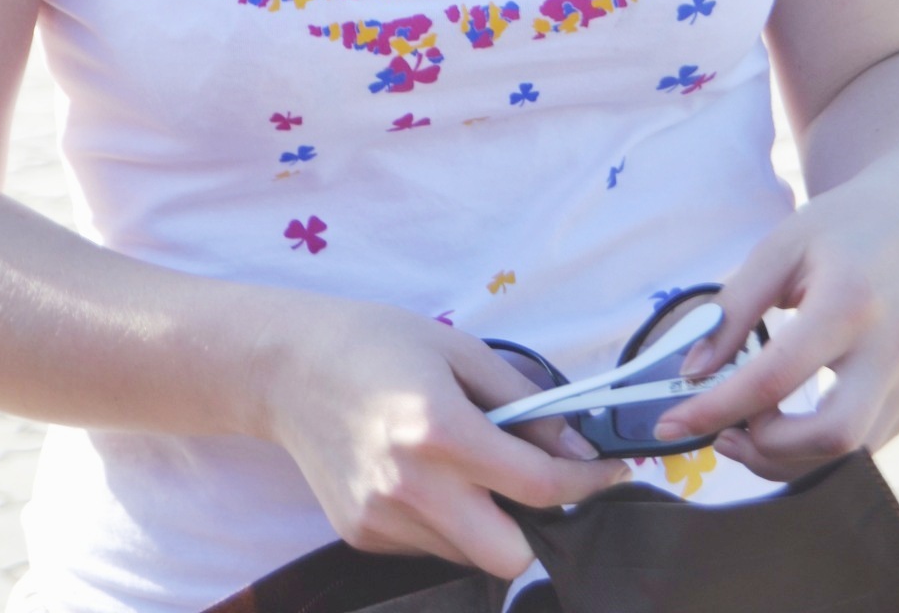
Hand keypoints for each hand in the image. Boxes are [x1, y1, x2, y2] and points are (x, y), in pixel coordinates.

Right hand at [257, 296, 630, 575]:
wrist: (288, 367)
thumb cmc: (378, 343)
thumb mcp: (458, 348)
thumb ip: (521, 400)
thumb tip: (576, 447)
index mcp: (439, 429)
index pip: (537, 485)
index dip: (587, 483)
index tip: (610, 472)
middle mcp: (411, 485)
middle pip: (511, 555)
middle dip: (537, 528)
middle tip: (534, 484)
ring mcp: (382, 518)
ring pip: (470, 555)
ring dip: (488, 523)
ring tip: (467, 467)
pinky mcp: (361, 535)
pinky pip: (430, 546)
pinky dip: (446, 522)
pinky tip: (426, 476)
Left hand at [654, 169, 898, 481]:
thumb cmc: (840, 228)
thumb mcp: (778, 249)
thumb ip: (732, 310)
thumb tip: (694, 374)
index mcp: (849, 302)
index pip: (776, 377)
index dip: (717, 408)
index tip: (671, 425)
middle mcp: (891, 349)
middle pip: (831, 439)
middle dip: (767, 451)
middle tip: (724, 433)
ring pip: (850, 455)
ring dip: (790, 457)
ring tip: (746, 426)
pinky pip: (865, 443)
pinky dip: (818, 446)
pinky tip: (789, 418)